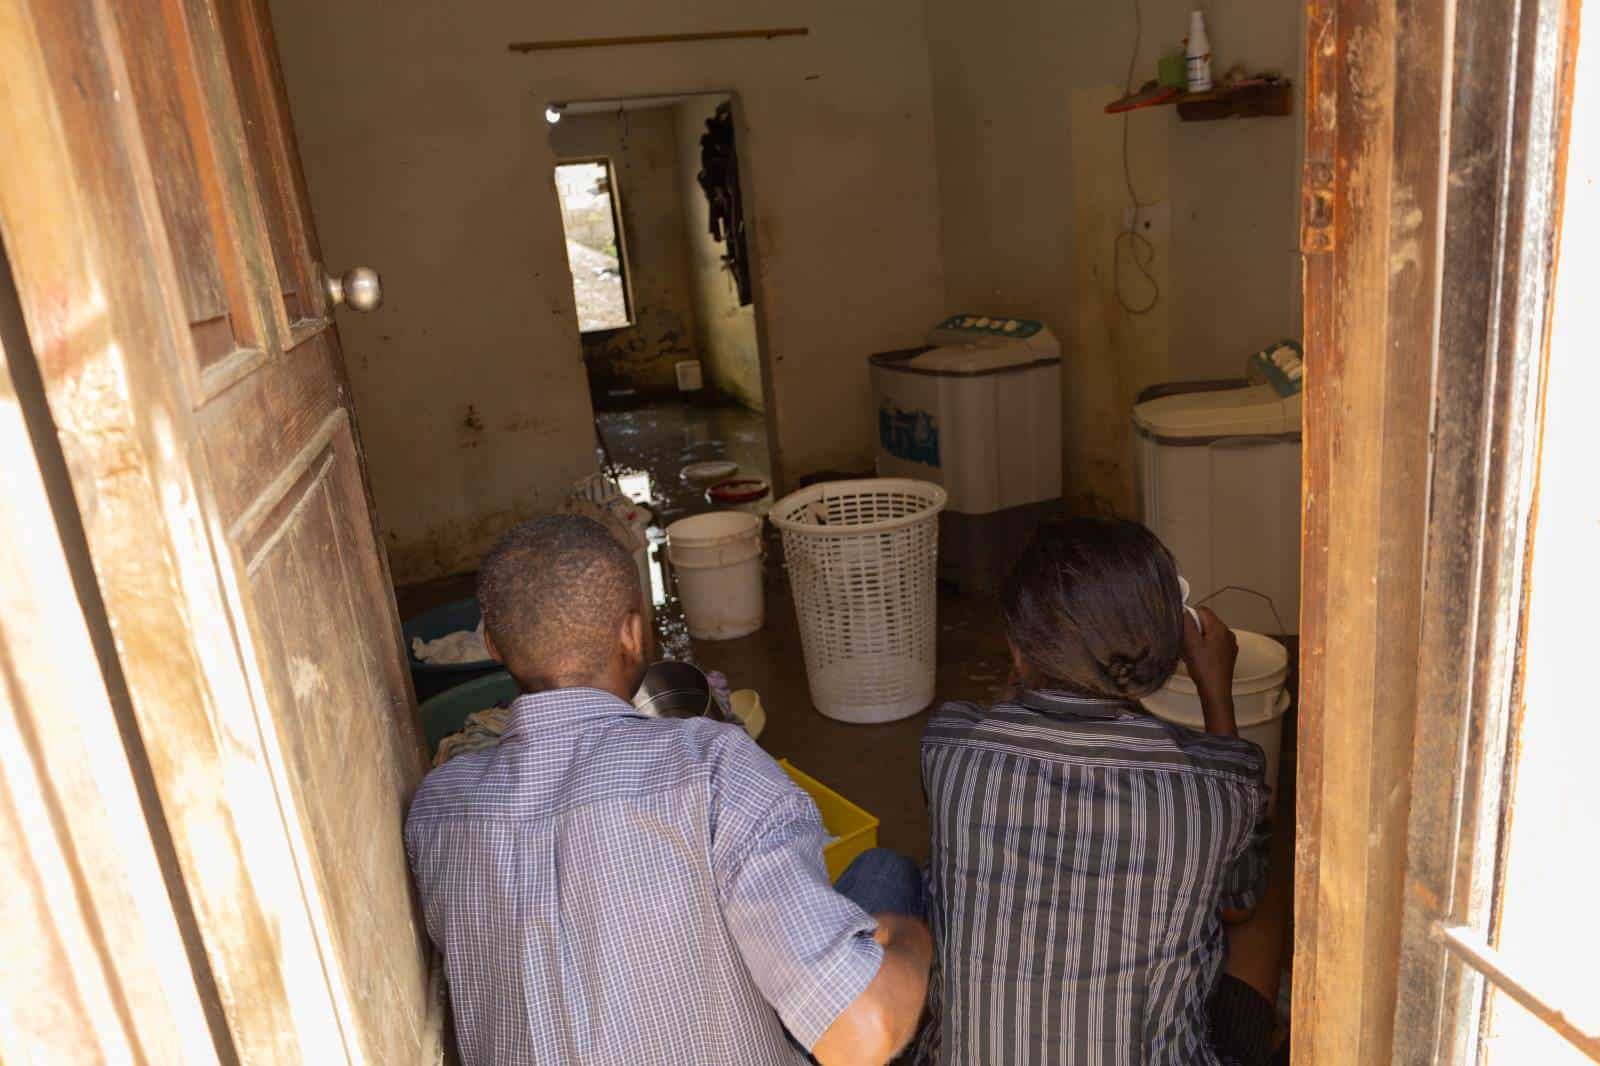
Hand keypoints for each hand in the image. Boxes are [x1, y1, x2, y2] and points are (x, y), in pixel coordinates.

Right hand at [1182, 607, 1238, 736]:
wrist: (1215, 691)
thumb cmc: (1203, 668)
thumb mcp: (1190, 643)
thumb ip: (1187, 623)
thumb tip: (1184, 610)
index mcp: (1220, 627)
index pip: (1202, 610)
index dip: (1189, 617)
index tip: (1183, 630)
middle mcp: (1228, 633)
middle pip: (1206, 622)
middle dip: (1194, 630)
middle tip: (1186, 644)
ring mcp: (1230, 644)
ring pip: (1210, 633)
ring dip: (1199, 639)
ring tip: (1192, 654)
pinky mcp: (1229, 654)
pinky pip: (1215, 643)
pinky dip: (1206, 647)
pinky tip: (1200, 659)